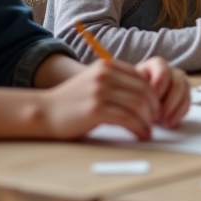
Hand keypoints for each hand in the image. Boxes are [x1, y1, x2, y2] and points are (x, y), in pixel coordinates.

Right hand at [37, 59, 159, 140]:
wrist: (44, 112)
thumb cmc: (72, 102)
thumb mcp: (95, 82)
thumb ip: (117, 82)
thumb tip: (147, 94)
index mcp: (107, 65)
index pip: (142, 78)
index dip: (153, 94)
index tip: (155, 108)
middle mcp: (105, 75)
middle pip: (144, 90)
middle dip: (154, 108)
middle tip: (156, 122)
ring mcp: (100, 91)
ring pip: (138, 105)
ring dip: (148, 121)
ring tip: (148, 131)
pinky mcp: (96, 109)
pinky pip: (128, 119)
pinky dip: (139, 128)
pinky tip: (141, 135)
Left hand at [134, 57, 190, 128]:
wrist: (135, 102)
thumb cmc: (130, 93)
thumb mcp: (130, 88)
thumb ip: (136, 89)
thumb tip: (140, 99)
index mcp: (155, 65)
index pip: (163, 71)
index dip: (159, 85)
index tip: (152, 99)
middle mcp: (170, 71)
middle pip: (178, 83)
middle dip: (169, 102)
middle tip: (159, 115)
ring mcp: (179, 83)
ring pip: (185, 92)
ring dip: (176, 109)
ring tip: (165, 122)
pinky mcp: (183, 96)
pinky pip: (187, 103)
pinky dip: (180, 114)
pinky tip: (170, 122)